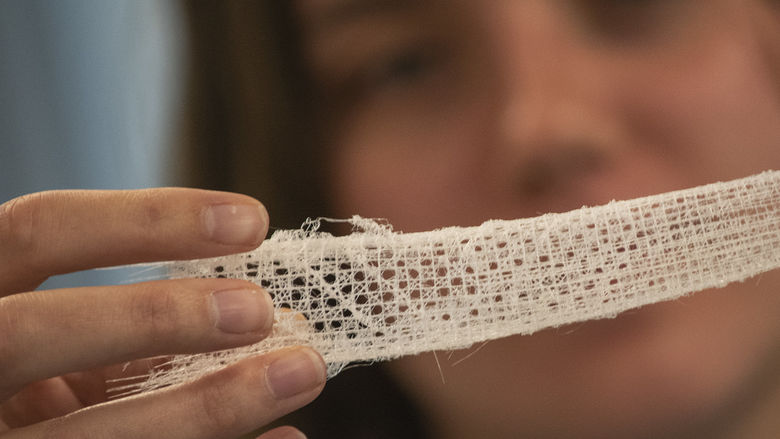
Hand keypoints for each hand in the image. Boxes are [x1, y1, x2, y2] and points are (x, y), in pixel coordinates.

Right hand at [0, 189, 324, 438]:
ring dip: (211, 405)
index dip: (145, 220)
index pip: (39, 232)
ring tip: (299, 375)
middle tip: (264, 311)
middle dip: (156, 316)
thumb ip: (138, 328)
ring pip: (88, 434)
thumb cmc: (47, 381)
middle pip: (32, 333)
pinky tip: (282, 437)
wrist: (17, 428)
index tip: (253, 221)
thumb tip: (274, 317)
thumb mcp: (68, 343)